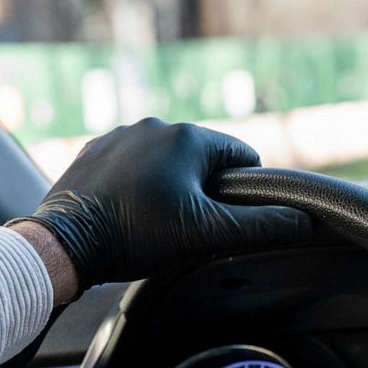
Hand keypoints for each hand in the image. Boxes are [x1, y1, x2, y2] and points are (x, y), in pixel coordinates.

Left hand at [9, 118, 312, 290]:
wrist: (64, 242)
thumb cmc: (133, 235)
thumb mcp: (205, 234)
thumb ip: (259, 225)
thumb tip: (303, 219)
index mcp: (187, 137)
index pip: (240, 157)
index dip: (243, 190)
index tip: (226, 217)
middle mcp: (152, 125)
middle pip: (200, 159)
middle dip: (201, 190)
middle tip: (184, 227)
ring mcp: (118, 136)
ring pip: (162, 162)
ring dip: (166, 186)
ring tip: (150, 222)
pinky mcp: (92, 151)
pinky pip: (128, 165)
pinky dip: (133, 185)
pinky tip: (124, 211)